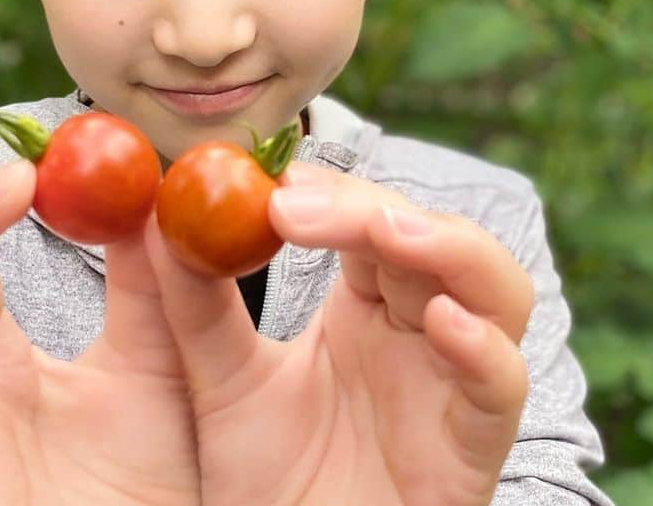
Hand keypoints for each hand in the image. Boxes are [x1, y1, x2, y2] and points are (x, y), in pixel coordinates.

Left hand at [145, 160, 534, 505]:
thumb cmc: (268, 486)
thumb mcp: (221, 384)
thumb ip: (193, 304)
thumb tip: (152, 214)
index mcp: (369, 308)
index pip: (369, 221)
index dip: (332, 192)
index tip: (272, 178)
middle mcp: (419, 334)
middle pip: (429, 238)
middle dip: (370, 209)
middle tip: (296, 203)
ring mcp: (453, 386)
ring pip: (495, 290)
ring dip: (446, 247)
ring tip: (386, 230)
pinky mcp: (471, 452)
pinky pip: (500, 389)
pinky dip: (483, 349)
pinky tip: (444, 321)